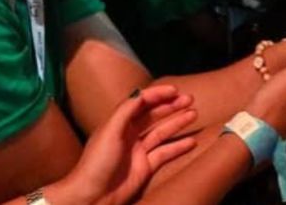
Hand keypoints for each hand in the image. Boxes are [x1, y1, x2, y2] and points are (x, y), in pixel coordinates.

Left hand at [52, 85, 197, 204]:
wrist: (92, 196)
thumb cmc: (96, 163)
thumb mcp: (109, 132)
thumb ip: (125, 111)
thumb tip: (141, 93)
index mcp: (118, 123)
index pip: (141, 102)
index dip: (158, 94)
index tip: (175, 90)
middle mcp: (129, 134)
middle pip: (153, 115)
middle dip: (171, 106)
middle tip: (190, 99)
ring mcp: (138, 151)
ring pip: (161, 132)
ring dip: (177, 123)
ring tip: (194, 114)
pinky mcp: (145, 167)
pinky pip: (165, 153)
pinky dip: (178, 147)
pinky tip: (192, 141)